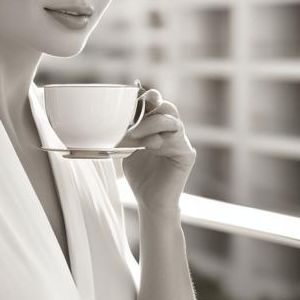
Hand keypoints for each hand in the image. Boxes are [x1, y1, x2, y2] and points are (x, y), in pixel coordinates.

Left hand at [118, 84, 196, 214]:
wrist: (150, 200)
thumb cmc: (140, 174)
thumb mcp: (128, 147)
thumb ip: (127, 131)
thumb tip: (112, 115)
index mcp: (160, 126)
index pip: (156, 103)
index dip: (145, 98)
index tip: (129, 101)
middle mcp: (173, 130)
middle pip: (167, 107)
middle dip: (150, 105)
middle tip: (132, 115)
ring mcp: (182, 141)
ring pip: (172, 120)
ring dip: (151, 123)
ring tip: (133, 134)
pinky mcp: (187, 154)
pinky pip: (177, 139)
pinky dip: (160, 140)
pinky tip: (149, 146)